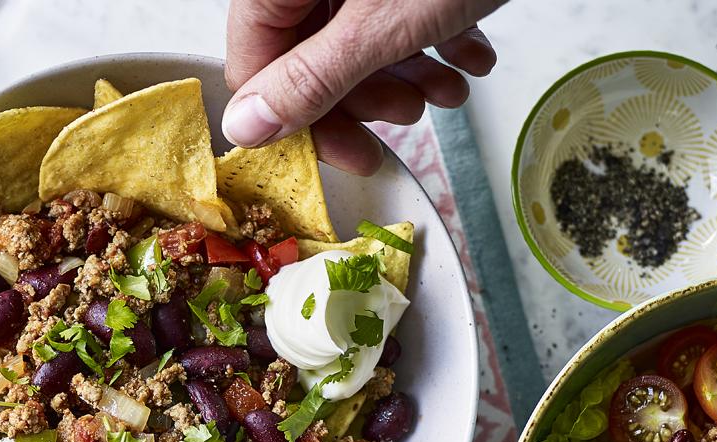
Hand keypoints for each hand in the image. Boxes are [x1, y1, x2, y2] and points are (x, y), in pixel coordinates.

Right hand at [223, 0, 505, 174]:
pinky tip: (468, 55)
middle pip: (307, 54)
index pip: (255, 63)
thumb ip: (311, 80)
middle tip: (404, 116)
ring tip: (445, 90)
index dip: (297, 121)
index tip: (342, 153)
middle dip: (363, 97)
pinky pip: (395, 12)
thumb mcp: (380, 27)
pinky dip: (433, 42)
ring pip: (356, 38)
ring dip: (405, 77)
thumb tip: (248, 128)